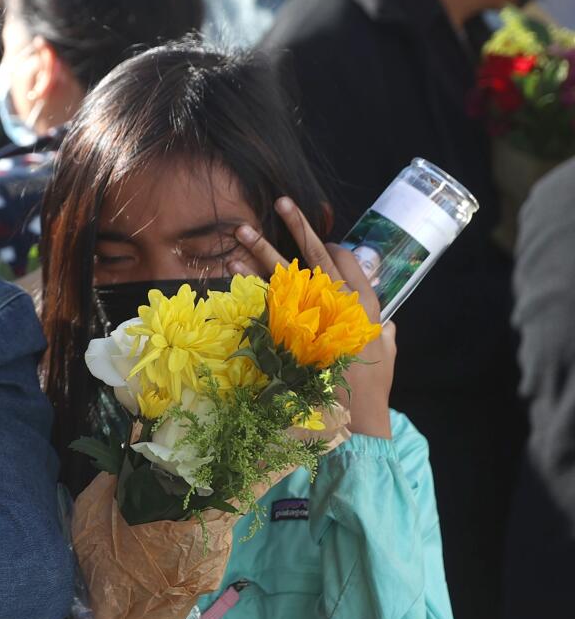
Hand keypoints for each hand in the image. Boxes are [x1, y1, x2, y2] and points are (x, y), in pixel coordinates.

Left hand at [229, 196, 396, 437]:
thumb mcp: (386, 352)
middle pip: (317, 255)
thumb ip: (385, 332)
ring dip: (261, 249)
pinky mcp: (287, 329)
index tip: (318, 242)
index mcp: (365, 303)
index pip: (347, 261)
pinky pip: (264, 297)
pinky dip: (249, 280)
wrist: (353, 416)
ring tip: (241, 229)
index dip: (330, 248)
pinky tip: (233, 265)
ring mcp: (311, 314)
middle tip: (281, 202)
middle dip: (298, 226)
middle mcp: (338, 302)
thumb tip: (386, 324)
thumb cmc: (372, 386)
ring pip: (284, 271)